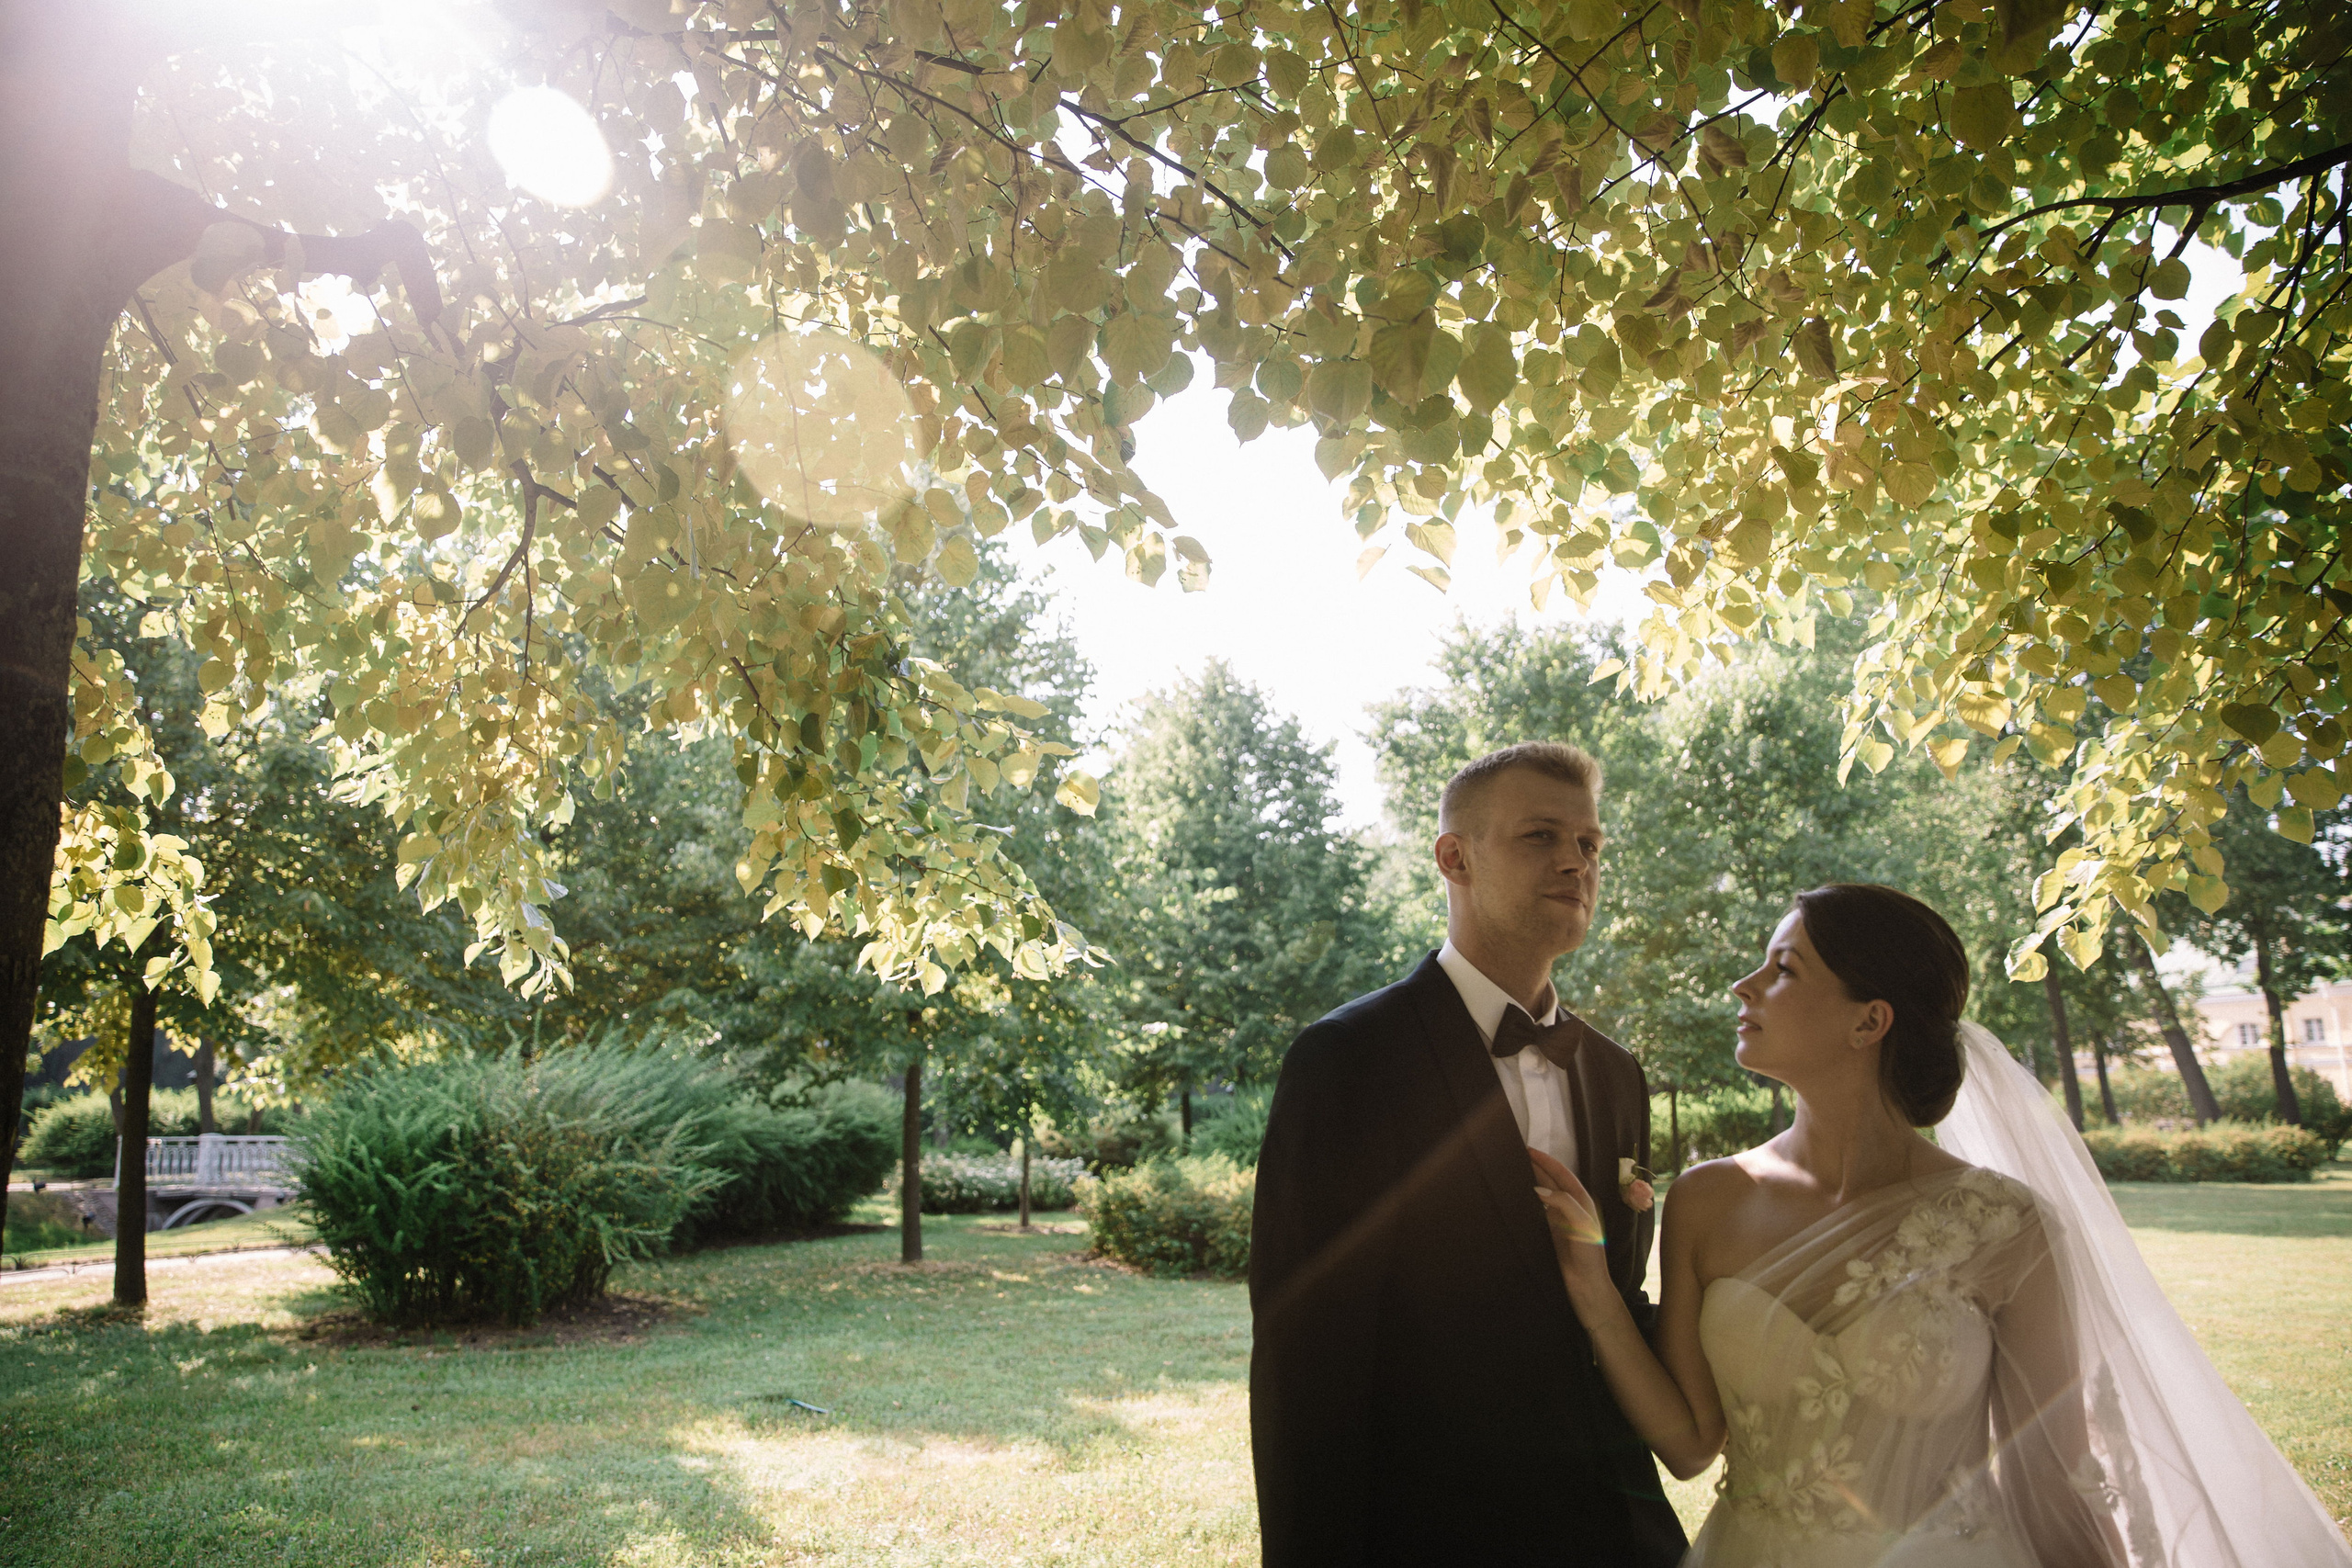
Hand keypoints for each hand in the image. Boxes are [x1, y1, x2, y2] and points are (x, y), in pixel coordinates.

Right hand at [1529, 1148, 1613, 1312]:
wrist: (1586, 1285)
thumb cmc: (1589, 1255)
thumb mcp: (1582, 1224)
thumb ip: (1564, 1203)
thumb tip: (1539, 1188)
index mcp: (1582, 1202)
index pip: (1562, 1174)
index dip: (1546, 1161)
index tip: (1528, 1150)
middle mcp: (1571, 1207)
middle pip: (1551, 1181)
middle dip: (1536, 1168)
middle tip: (1515, 1157)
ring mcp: (1559, 1220)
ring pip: (1542, 1195)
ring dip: (1530, 1182)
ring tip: (1512, 1172)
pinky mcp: (1550, 1233)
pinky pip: (1536, 1211)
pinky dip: (1526, 1202)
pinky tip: (1515, 1199)